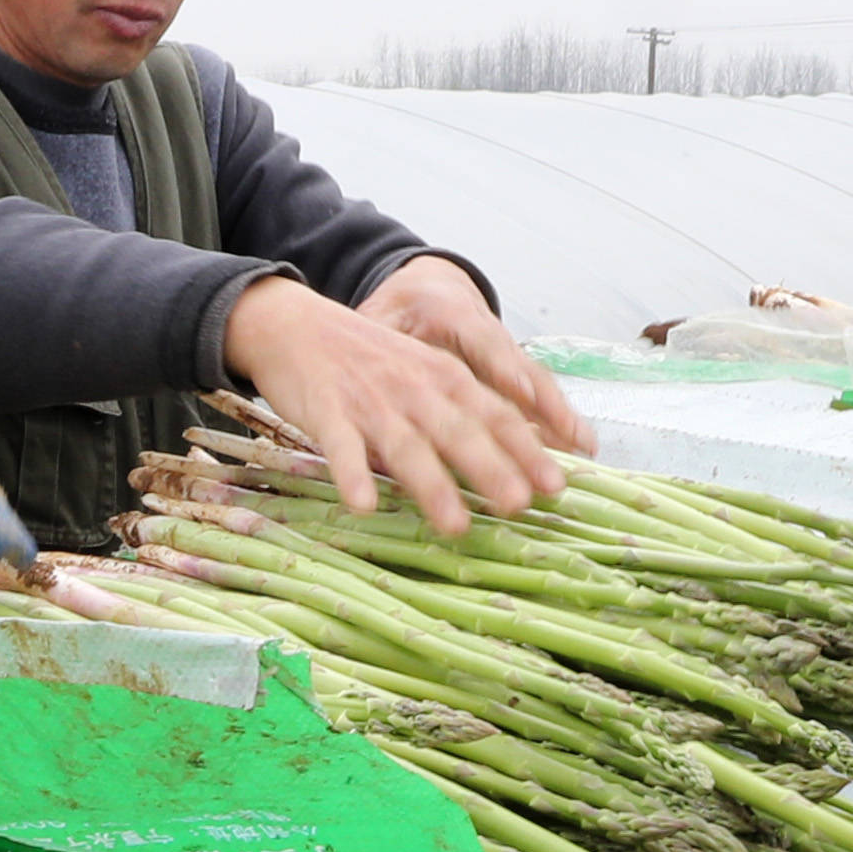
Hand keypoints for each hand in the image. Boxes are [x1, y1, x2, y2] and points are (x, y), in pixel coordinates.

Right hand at [223, 267, 573, 535]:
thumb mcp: (421, 373)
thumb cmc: (368, 361)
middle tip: (520, 506)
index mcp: (444, 377)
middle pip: (459, 431)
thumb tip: (510, 463)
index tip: (557, 486)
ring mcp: (370, 401)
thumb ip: (459, 412)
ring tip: (456, 525)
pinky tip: (363, 505)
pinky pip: (341, 447)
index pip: (496, 414)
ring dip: (433, 485)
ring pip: (407, 446)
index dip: (526, 450)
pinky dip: (352, 475)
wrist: (296, 326)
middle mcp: (414, 388)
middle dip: (491, 468)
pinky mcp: (326, 411)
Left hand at [358, 253, 594, 460]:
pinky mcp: (511, 370)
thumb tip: (374, 404)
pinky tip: (578, 449)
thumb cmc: (397, 307)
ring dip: (561, 417)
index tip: (520, 389)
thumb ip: (380, 356)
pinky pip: (536, 395)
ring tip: (586, 448)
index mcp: (452, 313)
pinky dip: (557, 420)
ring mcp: (505, 351)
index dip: (502, 366)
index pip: (482, 341)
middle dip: (546, 407)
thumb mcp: (378, 321)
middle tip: (568, 439)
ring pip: (536, 384)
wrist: (425, 285)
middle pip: (521, 370)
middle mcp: (489, 332)